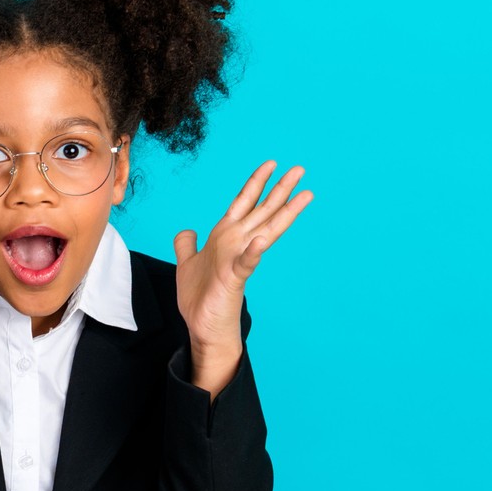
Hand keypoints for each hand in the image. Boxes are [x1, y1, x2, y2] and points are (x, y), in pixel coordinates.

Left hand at [173, 159, 311, 355]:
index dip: (256, 182)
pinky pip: (246, 262)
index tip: (271, 163)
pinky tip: (262, 240)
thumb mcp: (187, 263)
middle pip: (262, 210)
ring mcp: (238, 259)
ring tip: (304, 195)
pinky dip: (254, 251)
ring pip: (265, 229)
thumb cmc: (200, 298)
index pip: (244, 202)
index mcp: (225, 236)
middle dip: (281, 189)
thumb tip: (187, 230)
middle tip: (301, 169)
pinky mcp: (234, 278)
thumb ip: (187, 245)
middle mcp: (236, 243)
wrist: (203, 327)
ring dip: (284, 212)